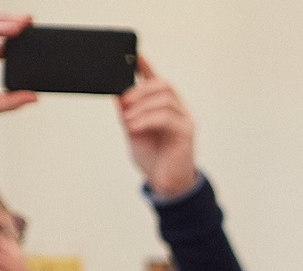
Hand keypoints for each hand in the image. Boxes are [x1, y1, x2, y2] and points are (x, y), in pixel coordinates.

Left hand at [117, 58, 195, 198]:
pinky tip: (134, 127)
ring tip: (128, 120)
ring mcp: (185, 120)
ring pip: (164, 99)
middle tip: (123, 103)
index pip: (155, 80)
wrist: (165, 183)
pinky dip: (146, 119)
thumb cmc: (152, 157)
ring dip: (141, 107)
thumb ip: (127, 111)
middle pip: (163, 85)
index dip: (145, 65)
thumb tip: (116, 91)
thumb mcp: (132, 129)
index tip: (133, 53)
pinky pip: (166, 117)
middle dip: (140, 90)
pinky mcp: (186, 132)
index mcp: (164, 106)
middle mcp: (178, 110)